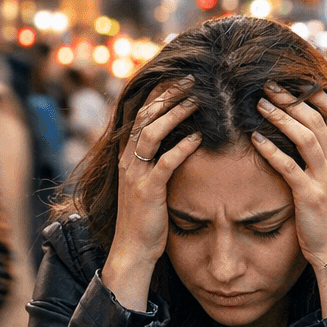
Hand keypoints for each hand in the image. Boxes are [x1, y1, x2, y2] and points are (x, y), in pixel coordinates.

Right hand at [102, 76, 203, 304]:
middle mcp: (128, 160)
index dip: (159, 93)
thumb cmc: (145, 218)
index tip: (179, 77)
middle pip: (146, 116)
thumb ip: (156, 161)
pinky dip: (182, 147)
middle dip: (168, 94)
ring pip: (152, 133)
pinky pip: (165, 163)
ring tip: (197, 99)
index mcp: (127, 156)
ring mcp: (136, 175)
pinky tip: (198, 136)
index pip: (141, 114)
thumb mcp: (147, 183)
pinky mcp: (148, 191)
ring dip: (175, 113)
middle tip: (192, 78)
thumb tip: (178, 139)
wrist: (132, 250)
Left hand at [251, 81, 326, 309]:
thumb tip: (312, 142)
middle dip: (293, 98)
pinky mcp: (310, 196)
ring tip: (259, 103)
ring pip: (306, 136)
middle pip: (319, 119)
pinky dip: (271, 149)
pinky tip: (254, 138)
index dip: (318, 94)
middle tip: (269, 84)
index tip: (297, 80)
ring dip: (281, 116)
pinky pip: (288, 166)